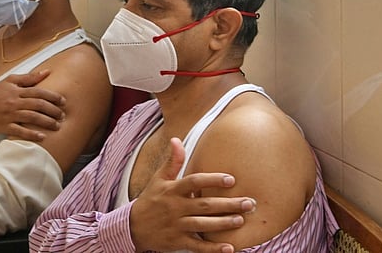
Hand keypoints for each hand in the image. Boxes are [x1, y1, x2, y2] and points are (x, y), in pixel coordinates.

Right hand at [0, 69, 64, 141]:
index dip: (53, 97)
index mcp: (16, 90)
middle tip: (62, 115)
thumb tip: (47, 72)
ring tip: (57, 126)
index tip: (63, 101)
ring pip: (32, 118)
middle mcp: (14, 102)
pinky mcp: (4, 127)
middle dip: (53, 110)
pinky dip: (32, 134)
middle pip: (38, 105)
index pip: (39, 92)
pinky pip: (20, 131)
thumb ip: (29, 77)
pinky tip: (42, 136)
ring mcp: (9, 115)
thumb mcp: (10, 81)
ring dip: (47, 122)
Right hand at [130, 138, 256, 252]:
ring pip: (202, 225)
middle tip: (249, 203)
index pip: (193, 182)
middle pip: (204, 205)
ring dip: (223, 223)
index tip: (231, 179)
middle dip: (227, 204)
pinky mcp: (177, 241)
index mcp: (171, 190)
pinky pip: (197, 246)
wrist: (133, 226)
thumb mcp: (158, 179)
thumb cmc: (151, 199)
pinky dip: (212, 248)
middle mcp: (174, 207)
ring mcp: (176, 225)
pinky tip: (229, 248)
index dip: (212, 180)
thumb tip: (176, 139)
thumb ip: (172, 161)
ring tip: (241, 220)